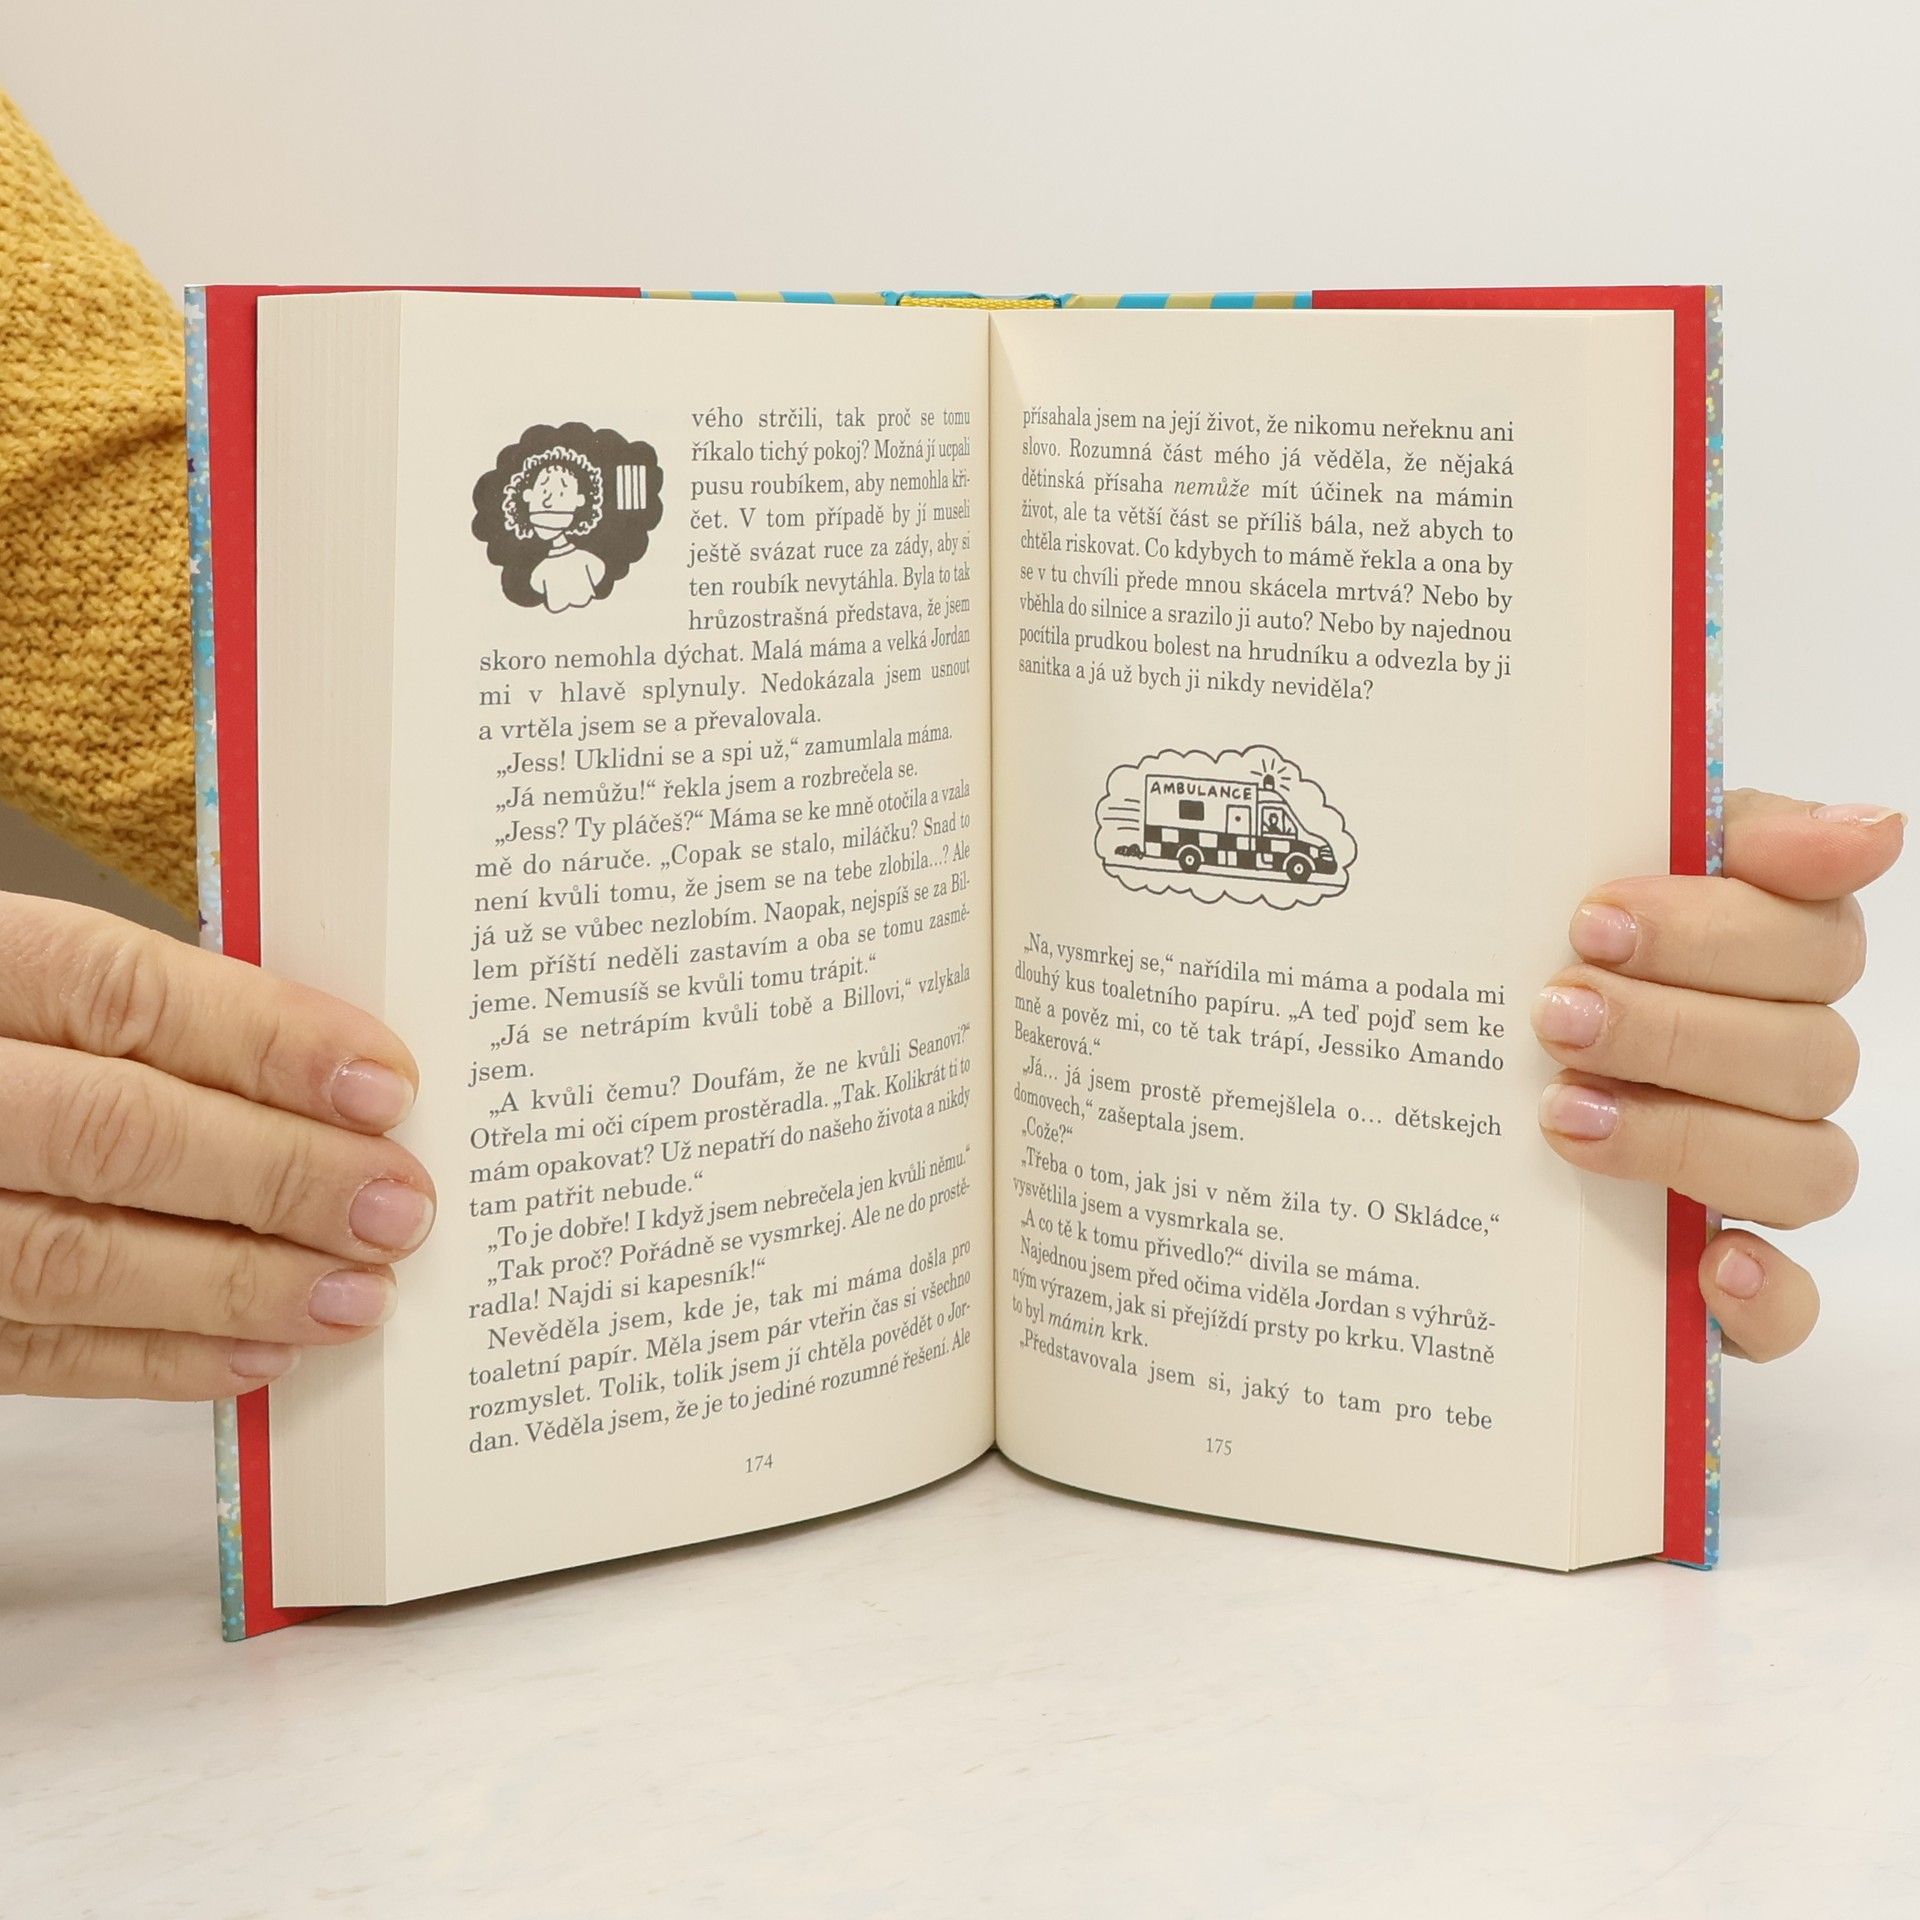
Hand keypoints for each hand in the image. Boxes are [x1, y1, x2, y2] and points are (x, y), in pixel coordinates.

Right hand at [0, 894, 433, 1398]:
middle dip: (281, 1176)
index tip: (384, 1087)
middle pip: (115, 1136)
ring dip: (242, 1285)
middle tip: (396, 1206)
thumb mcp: (54, 990)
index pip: (124, 996)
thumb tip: (340, 1080)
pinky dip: (163, 1359)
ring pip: (77, 1260)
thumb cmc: (12, 1044)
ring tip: (359, 1294)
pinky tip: (264, 1350)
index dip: (268, 1043)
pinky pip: (39, 1355)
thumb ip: (169, 1024)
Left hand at [1533, 792, 1902, 1361]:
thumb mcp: (1596, 860)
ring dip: (1686, 1140)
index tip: (1593, 919)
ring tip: (1561, 1112)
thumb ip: (1727, 832)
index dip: (1711, 933)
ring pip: (1805, 1170)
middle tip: (1554, 1014)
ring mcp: (1759, 1176)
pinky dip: (1762, 1295)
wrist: (1427, 1067)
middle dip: (1672, 1031)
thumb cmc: (1534, 955)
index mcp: (1767, 962)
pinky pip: (1789, 1309)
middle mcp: (1782, 1071)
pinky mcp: (1725, 1281)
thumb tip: (1873, 829)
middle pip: (1806, 1056)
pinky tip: (1708, 1264)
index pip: (1814, 940)